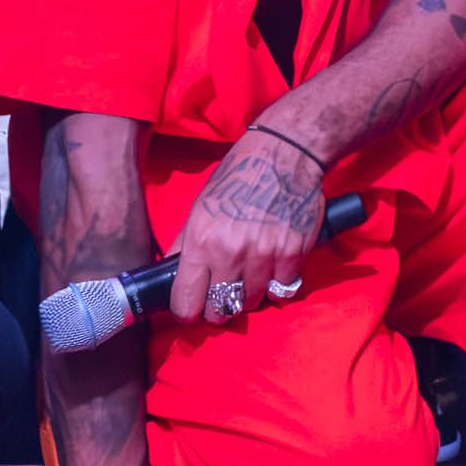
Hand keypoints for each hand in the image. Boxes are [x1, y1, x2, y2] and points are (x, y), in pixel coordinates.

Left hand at [163, 131, 338, 326]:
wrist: (284, 154)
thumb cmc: (238, 176)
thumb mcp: (200, 206)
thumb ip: (186, 243)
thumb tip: (172, 273)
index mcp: (201, 240)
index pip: (187, 301)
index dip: (187, 312)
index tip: (192, 310)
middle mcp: (231, 253)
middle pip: (221, 310)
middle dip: (219, 308)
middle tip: (222, 297)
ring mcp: (265, 255)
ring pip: (251, 303)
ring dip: (249, 296)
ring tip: (249, 277)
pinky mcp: (294, 254)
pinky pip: (281, 290)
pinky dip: (276, 284)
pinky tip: (272, 267)